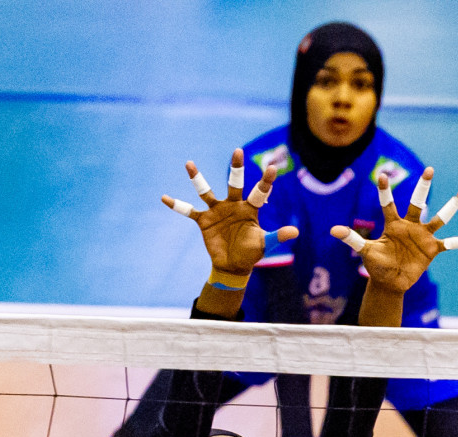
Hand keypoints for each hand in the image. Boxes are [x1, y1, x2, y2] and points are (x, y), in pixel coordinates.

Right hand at [162, 148, 297, 274]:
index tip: (272, 167)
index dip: (265, 181)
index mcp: (250, 209)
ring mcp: (217, 211)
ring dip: (197, 178)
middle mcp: (233, 205)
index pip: (260, 192)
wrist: (234, 266)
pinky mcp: (204, 221)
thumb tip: (295, 232)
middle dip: (236, 168)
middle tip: (239, 150)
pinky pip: (188, 211)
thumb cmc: (251, 253)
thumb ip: (278, 236)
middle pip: (234, 183)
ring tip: (189, 163)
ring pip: (206, 191)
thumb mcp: (265, 244)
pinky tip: (163, 197)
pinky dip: (176, 205)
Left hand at [331, 167, 457, 293]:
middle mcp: (410, 226)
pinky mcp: (432, 250)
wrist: (390, 282)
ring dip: (451, 206)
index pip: (388, 204)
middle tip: (429, 169)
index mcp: (393, 224)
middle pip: (418, 203)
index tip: (383, 175)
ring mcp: (423, 237)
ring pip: (440, 218)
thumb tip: (334, 230)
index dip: (386, 191)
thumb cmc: (376, 264)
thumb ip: (352, 239)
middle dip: (423, 187)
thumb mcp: (365, 251)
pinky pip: (450, 244)